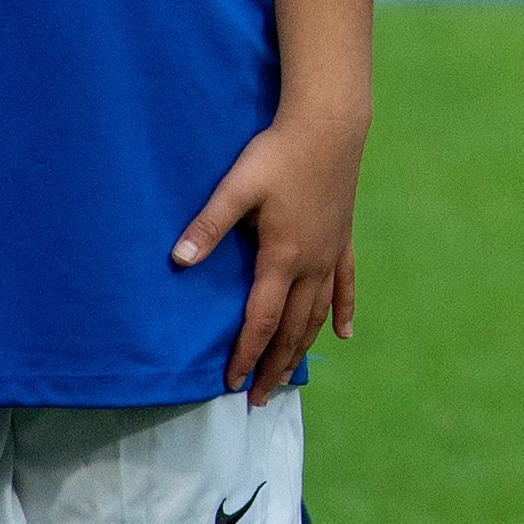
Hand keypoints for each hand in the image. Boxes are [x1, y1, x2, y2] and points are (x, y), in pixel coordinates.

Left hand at [175, 105, 360, 403]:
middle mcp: (311, 264)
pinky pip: (346, 284)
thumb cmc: (278, 153)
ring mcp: (332, 252)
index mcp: (282, 257)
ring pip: (318, 313)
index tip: (232, 383)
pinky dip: (344, 311)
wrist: (330, 123)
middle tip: (260, 399)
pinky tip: (344, 334)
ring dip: (302, 348)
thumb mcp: (237, 187)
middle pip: (292, 328)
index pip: (261, 320)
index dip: (246, 354)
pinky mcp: (344, 238)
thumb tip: (177, 262)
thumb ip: (208, 227)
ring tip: (289, 376)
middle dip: (275, 365)